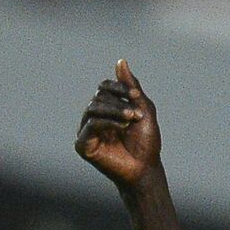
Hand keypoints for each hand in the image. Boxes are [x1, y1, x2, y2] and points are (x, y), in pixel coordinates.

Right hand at [75, 59, 160, 187]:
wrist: (145, 168)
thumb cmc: (146, 141)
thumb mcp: (144, 109)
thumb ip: (131, 87)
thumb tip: (121, 61)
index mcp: (108, 108)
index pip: (104, 87)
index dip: (118, 87)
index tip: (135, 95)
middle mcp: (94, 117)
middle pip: (99, 97)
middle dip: (119, 102)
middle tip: (137, 113)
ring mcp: (87, 131)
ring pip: (93, 108)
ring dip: (115, 111)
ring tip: (131, 119)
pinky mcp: (83, 144)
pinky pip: (90, 125)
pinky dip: (107, 122)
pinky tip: (122, 127)